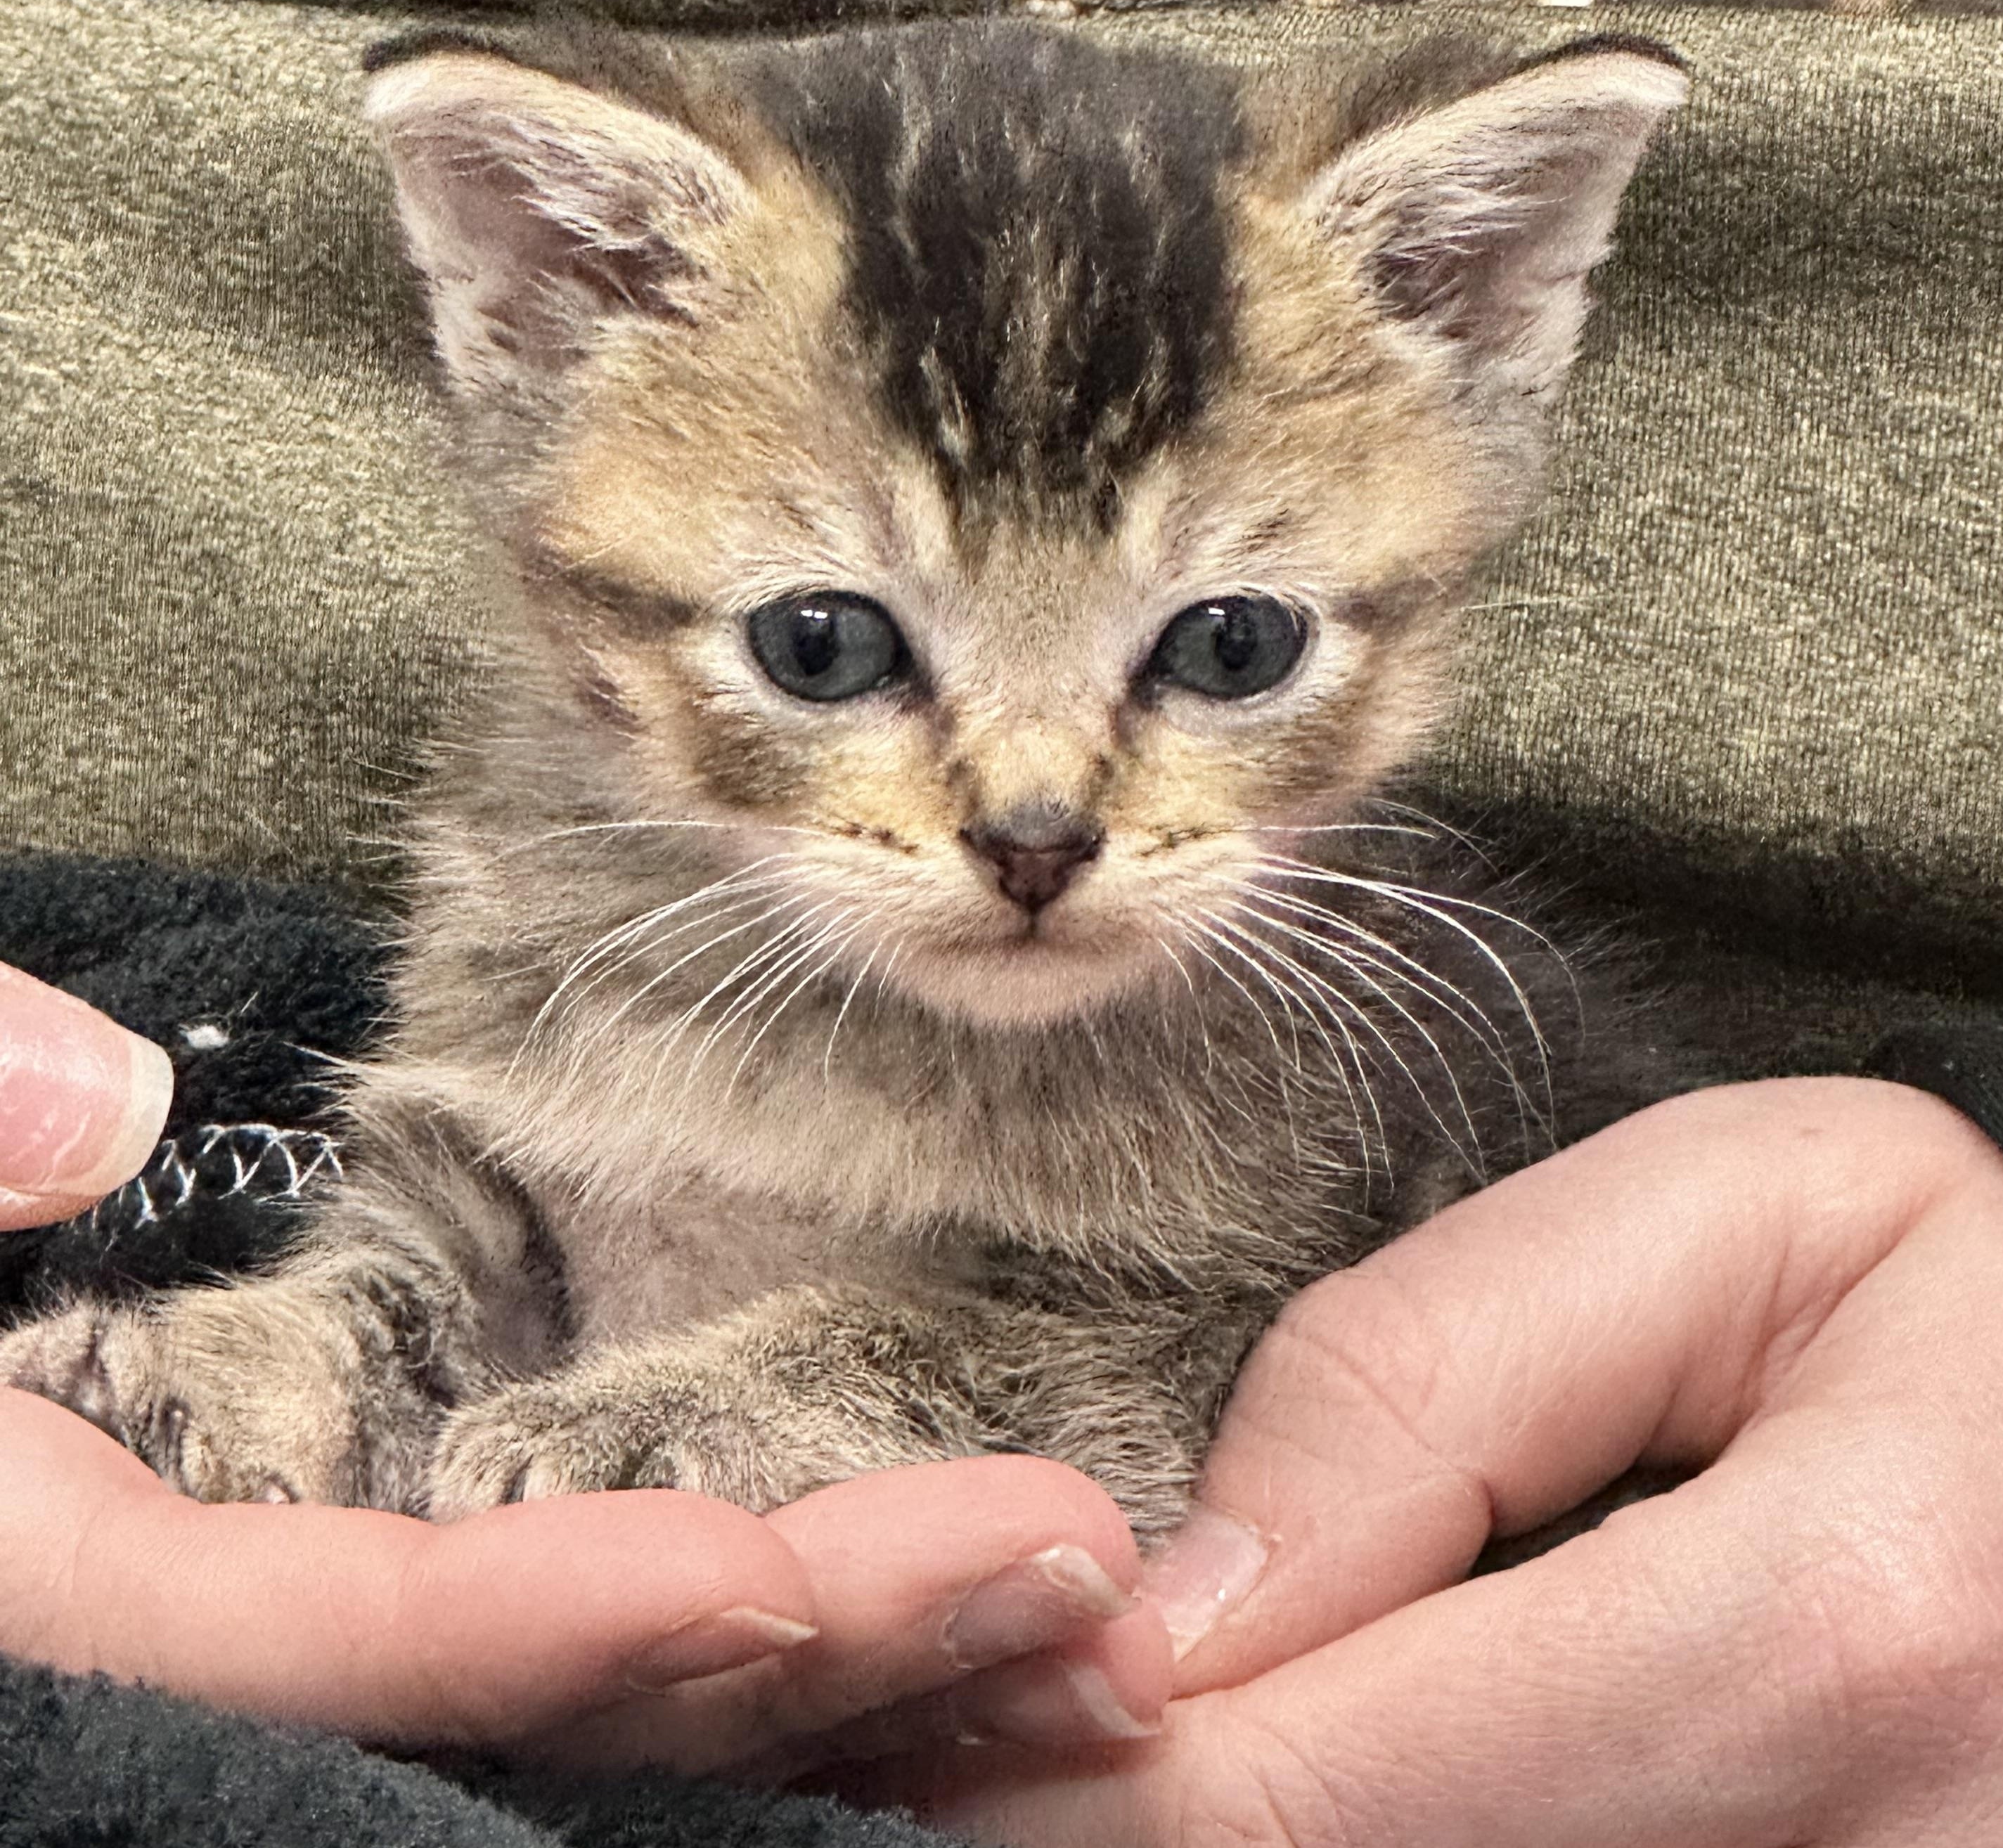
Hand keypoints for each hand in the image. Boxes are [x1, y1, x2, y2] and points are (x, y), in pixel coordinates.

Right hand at [0, 962, 1169, 1764]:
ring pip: (623, 1703)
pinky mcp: (422, 1617)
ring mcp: (346, 1664)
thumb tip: (90, 1112)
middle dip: (807, 1659)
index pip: (325, 1651)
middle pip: (541, 1710)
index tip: (758, 1577)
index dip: (543, 1628)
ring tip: (1082, 1581)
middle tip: (1058, 1572)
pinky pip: (625, 1647)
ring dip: (865, 1658)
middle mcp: (219, 1677)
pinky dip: (799, 1630)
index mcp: (66, 1601)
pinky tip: (967, 1579)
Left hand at [915, 1078, 2002, 1844]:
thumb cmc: (1949, 1322)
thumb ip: (1435, 1372)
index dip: (1106, 1772)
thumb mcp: (1732, 1218)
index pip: (1336, 1782)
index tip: (982, 1718)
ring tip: (1205, 1756)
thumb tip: (1192, 1610)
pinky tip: (1372, 1787)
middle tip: (1041, 1752)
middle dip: (1165, 1843)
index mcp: (1847, 1637)